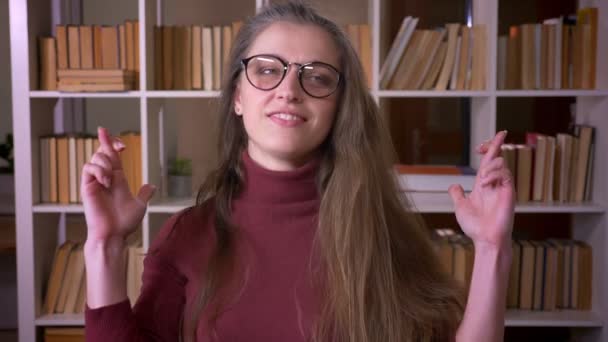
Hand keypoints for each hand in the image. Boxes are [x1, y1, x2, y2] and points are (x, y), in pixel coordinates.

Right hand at [81, 127, 155, 242]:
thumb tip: (152, 186)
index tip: (122, 144)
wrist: (113, 234)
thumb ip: (144, 194)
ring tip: (111, 179)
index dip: (113, 144)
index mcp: (117, 178)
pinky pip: (88, 168)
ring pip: (95, 158)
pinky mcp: (87, 186)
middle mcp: (105, 177)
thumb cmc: (124, 222)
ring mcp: (95, 181)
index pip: (112, 156)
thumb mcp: (139, 205)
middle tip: (122, 147)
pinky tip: (106, 181)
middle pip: (102, 151)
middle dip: (108, 142)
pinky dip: (98, 170)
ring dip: (105, 163)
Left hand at [448, 130, 514, 248]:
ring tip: (481, 180)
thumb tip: (454, 185)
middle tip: (501, 133)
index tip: (481, 145)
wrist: (485, 239)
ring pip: (501, 163)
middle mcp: (495, 184)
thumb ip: (457, 195)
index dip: (487, 150)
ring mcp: (503, 187)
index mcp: (483, 185)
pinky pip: (505, 174)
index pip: (487, 163)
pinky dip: (493, 174)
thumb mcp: (461, 206)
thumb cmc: (475, 226)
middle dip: (497, 143)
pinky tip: (485, 183)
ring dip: (489, 166)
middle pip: (497, 158)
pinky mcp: (510, 192)